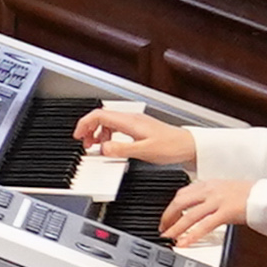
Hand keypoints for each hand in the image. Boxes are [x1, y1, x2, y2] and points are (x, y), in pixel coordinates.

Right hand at [72, 105, 198, 166]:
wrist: (189, 146)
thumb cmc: (172, 146)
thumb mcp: (144, 151)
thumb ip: (121, 149)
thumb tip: (103, 148)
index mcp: (129, 121)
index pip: (98, 115)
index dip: (84, 124)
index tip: (77, 136)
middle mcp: (131, 118)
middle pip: (101, 117)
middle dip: (88, 129)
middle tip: (84, 143)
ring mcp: (135, 122)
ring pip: (108, 122)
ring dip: (98, 133)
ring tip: (96, 146)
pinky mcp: (139, 128)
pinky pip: (116, 128)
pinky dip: (108, 136)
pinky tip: (111, 146)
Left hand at [159, 174, 258, 248]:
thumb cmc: (252, 196)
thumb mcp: (227, 191)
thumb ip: (212, 197)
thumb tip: (200, 207)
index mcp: (210, 183)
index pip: (183, 192)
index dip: (171, 205)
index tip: (167, 215)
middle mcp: (211, 190)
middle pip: (180, 202)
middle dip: (168, 216)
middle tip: (163, 227)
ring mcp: (218, 201)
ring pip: (189, 215)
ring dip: (175, 227)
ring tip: (168, 236)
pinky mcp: (226, 212)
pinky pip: (204, 225)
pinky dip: (191, 235)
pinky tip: (184, 242)